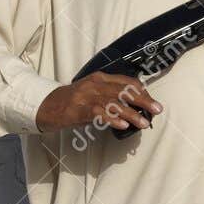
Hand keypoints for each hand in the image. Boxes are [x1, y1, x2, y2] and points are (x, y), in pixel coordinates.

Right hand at [35, 73, 162, 133]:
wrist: (47, 105)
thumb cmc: (72, 102)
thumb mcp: (92, 93)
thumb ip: (110, 96)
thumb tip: (133, 107)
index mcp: (100, 78)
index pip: (125, 81)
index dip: (141, 91)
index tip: (152, 102)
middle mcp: (95, 84)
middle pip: (123, 91)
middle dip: (143, 100)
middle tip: (156, 109)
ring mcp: (86, 96)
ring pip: (114, 103)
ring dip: (131, 114)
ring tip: (144, 123)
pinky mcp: (79, 109)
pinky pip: (99, 114)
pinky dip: (113, 119)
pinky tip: (123, 125)